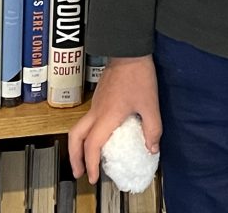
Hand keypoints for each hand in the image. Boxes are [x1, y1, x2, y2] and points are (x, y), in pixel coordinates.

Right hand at [68, 55, 161, 184]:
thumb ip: (152, 128)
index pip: (92, 146)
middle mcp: (96, 111)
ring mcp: (95, 102)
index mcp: (106, 116)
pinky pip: (86, 119)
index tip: (94, 177)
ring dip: (78, 146)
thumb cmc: (138, 74)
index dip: (91, 164)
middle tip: (80, 172)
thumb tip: (152, 148)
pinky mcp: (98, 96)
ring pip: (78, 128)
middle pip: (75, 138)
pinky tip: (98, 136)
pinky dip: (86, 133)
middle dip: (74, 158)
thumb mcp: (150, 103)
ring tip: (85, 158)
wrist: (129, 49)